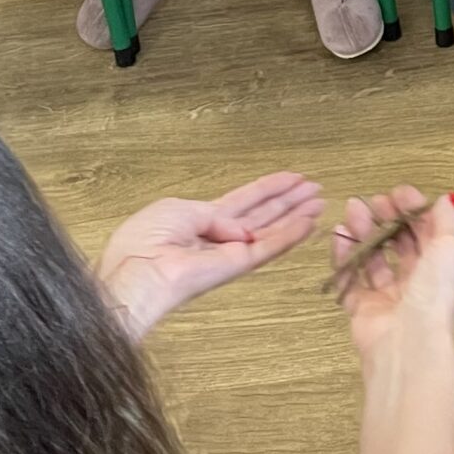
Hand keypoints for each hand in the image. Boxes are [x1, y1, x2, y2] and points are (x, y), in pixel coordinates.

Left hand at [96, 171, 324, 339]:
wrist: (133, 275)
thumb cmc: (140, 244)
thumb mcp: (177, 210)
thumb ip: (214, 214)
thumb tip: (240, 228)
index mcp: (197, 221)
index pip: (241, 203)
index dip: (267, 189)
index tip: (291, 177)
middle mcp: (216, 238)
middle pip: (261, 216)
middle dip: (288, 202)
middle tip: (315, 189)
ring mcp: (228, 254)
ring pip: (270, 232)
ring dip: (296, 216)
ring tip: (320, 203)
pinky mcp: (234, 267)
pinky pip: (267, 248)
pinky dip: (289, 235)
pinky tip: (309, 223)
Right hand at [335, 188, 453, 359]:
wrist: (407, 344)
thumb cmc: (434, 294)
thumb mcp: (451, 249)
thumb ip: (447, 222)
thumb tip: (444, 200)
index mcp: (442, 270)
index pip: (428, 233)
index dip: (414, 211)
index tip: (398, 192)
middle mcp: (417, 284)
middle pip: (400, 244)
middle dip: (388, 218)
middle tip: (374, 200)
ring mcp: (389, 297)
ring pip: (374, 258)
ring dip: (364, 231)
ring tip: (353, 209)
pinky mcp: (362, 308)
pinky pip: (351, 277)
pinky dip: (344, 255)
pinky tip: (340, 234)